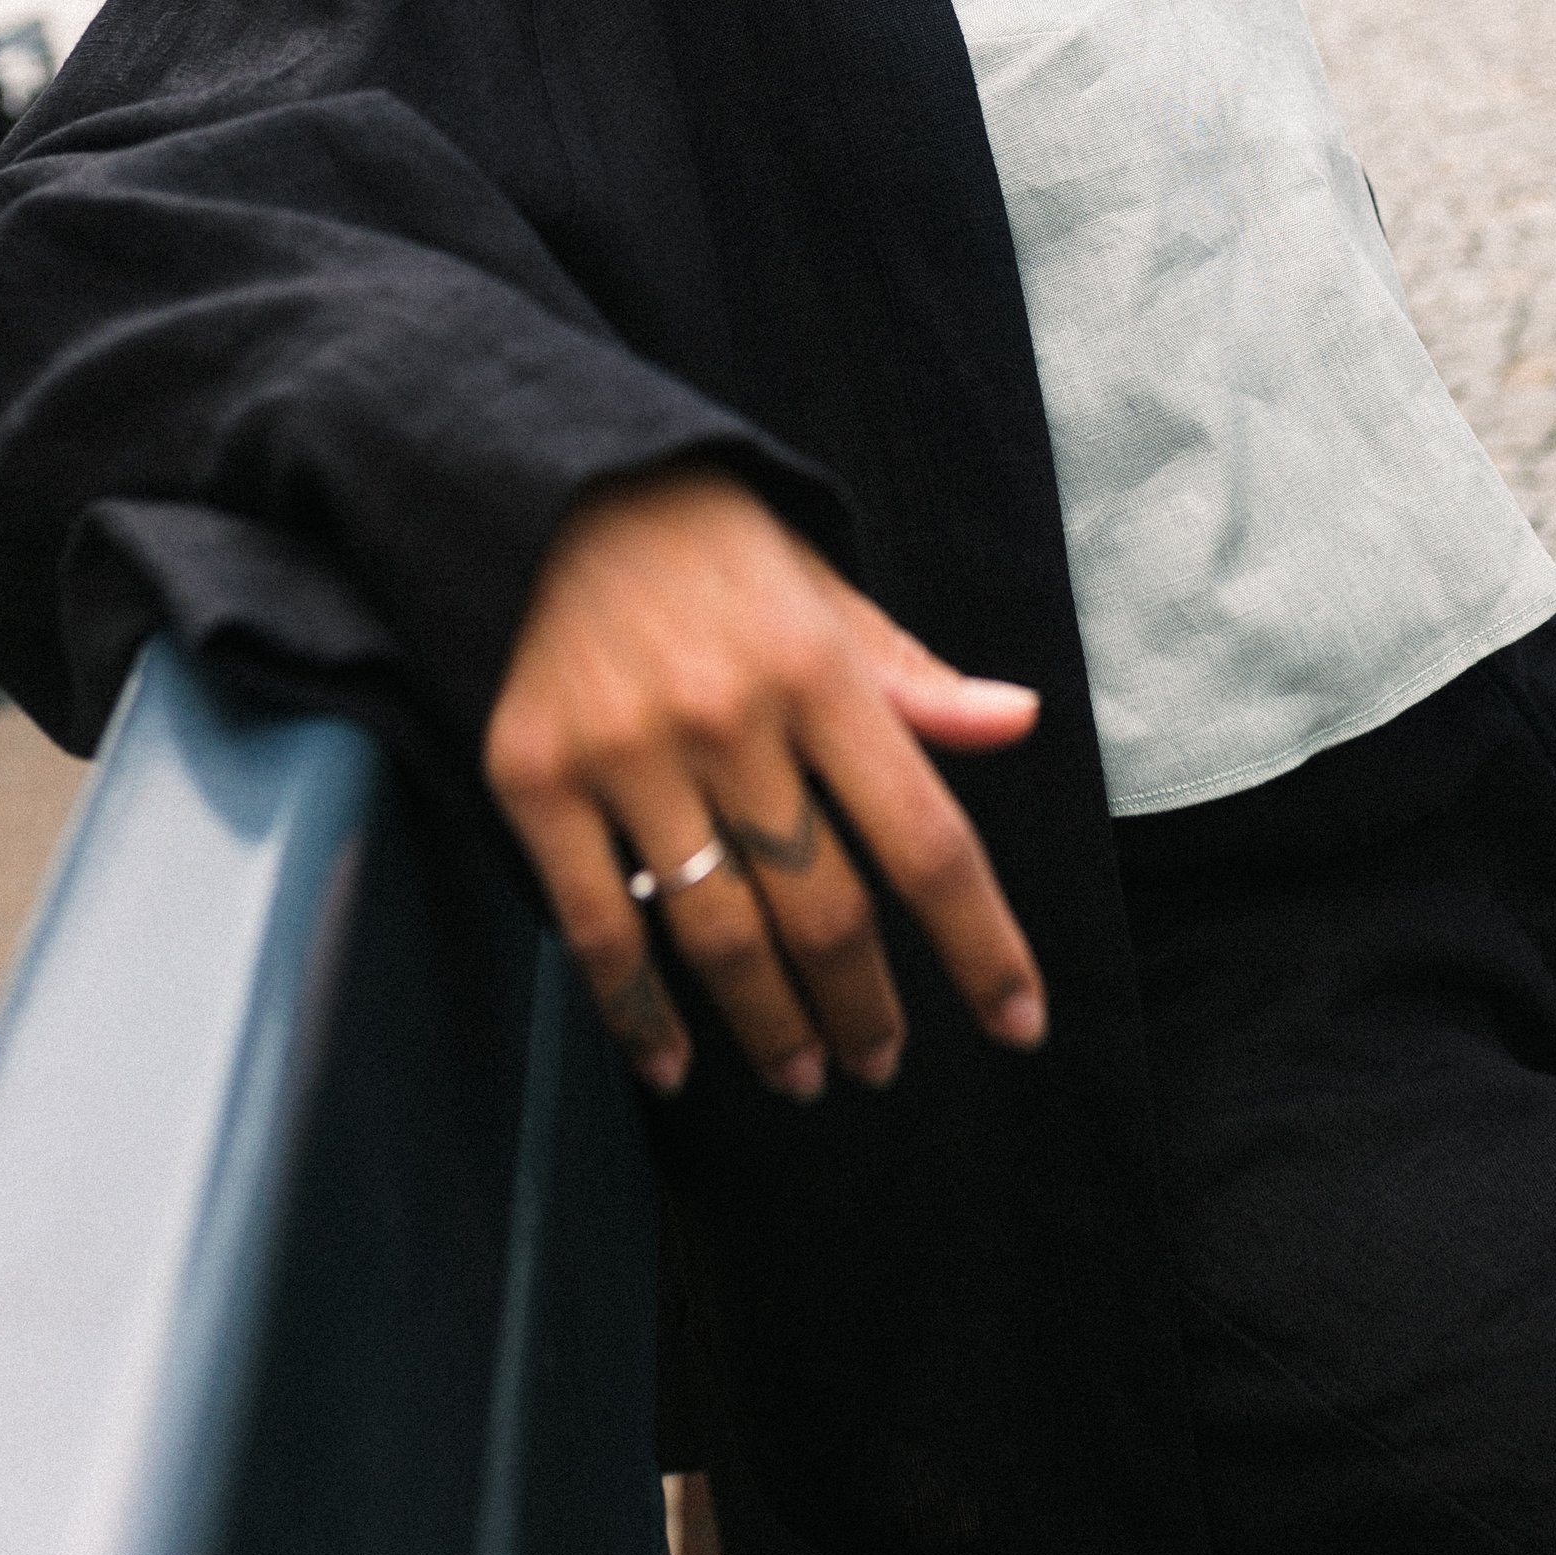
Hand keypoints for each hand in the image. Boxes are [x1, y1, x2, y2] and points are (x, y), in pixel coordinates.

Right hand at [483, 464, 1046, 1103]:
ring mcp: (627, 754)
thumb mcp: (825, 591)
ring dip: (770, 1027)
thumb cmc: (708, 544)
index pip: (927, 841)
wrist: (548, 481)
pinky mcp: (536, 776)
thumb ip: (914, 677)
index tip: (1019, 1022)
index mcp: (820, 671)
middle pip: (825, 909)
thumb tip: (1019, 724)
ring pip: (720, 936)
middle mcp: (730, 719)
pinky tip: (671, 1064)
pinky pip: (598, 925)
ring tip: (801, 1072)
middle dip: (864, 1007)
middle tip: (880, 1061)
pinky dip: (637, 1013)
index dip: (982, 947)